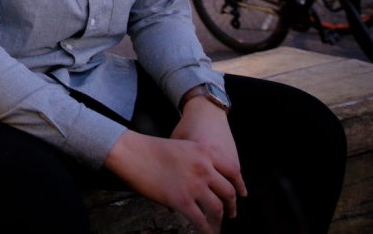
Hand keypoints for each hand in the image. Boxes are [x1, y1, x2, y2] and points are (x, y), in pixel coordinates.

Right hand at [104, 126, 241, 233]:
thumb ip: (195, 161)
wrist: (131, 152)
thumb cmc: (149, 148)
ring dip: (219, 221)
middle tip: (231, 213)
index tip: (242, 194)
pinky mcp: (182, 201)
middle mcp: (204, 169)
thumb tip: (200, 183)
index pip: (232, 171)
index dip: (239, 185)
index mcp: (204, 152)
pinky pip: (200, 220)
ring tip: (217, 227)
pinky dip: (205, 230)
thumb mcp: (180, 147)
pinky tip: (205, 232)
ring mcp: (194, 186)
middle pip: (228, 192)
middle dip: (231, 206)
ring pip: (217, 209)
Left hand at [172, 96, 247, 218]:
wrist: (206, 110)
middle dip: (216, 209)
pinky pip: (237, 176)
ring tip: (229, 214)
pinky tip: (240, 195)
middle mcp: (210, 161)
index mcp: (192, 159)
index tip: (196, 217)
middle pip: (214, 192)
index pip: (194, 188)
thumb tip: (169, 191)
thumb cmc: (186, 127)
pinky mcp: (233, 156)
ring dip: (230, 201)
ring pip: (229, 187)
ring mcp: (223, 159)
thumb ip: (173, 166)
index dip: (196, 205)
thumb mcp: (175, 144)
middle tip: (215, 222)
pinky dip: (239, 186)